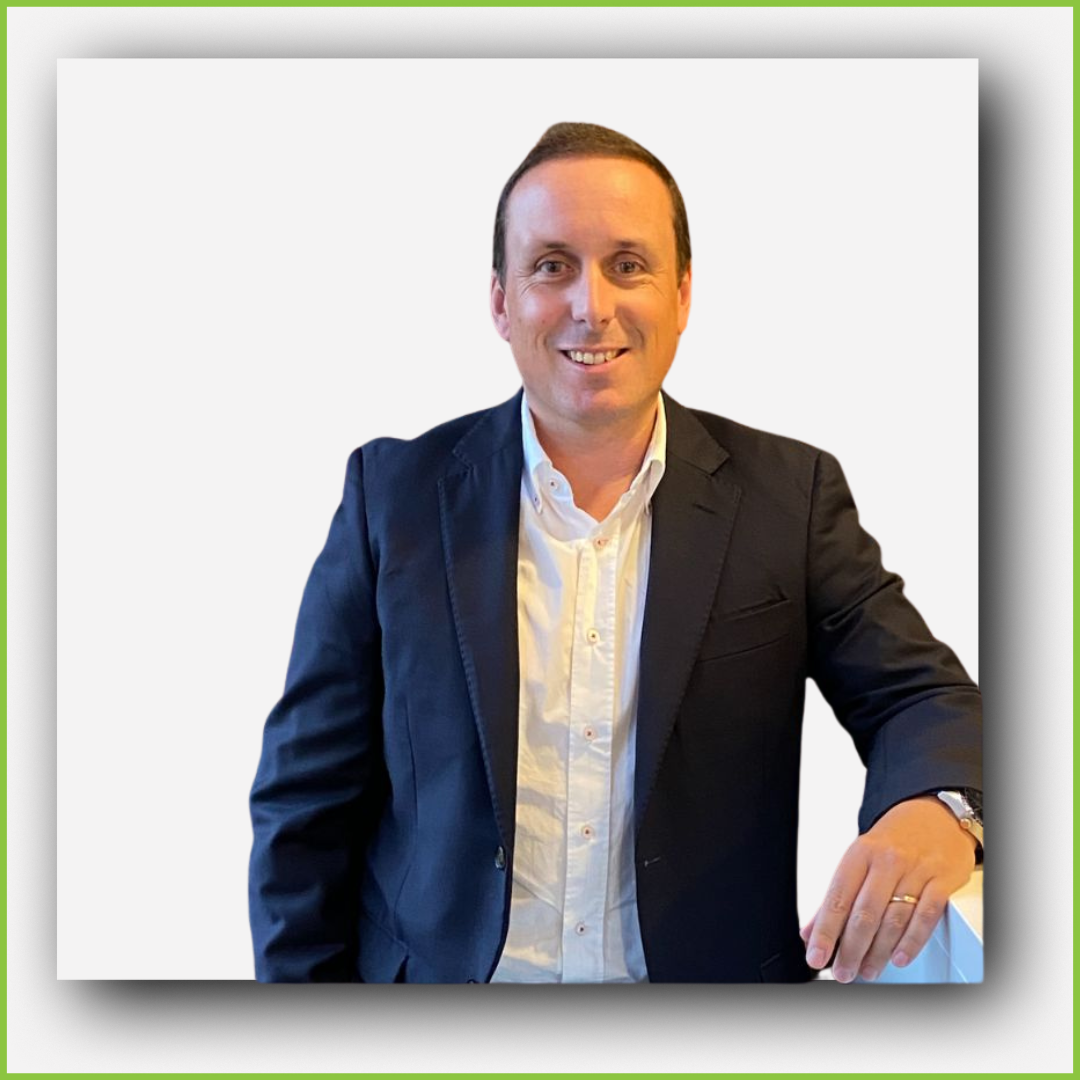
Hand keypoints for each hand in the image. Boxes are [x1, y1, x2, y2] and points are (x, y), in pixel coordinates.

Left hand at [800, 795, 977, 981]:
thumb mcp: (859, 859)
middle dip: (851, 948)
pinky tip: (898, 957)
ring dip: (878, 951)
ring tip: (867, 970)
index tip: (815, 953)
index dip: (825, 930)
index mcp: (859, 853)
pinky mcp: (941, 880)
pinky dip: (911, 941)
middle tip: (842, 971)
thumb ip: (835, 897)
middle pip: (865, 912)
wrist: (933, 816)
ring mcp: (916, 870)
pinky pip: (926, 916)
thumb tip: (811, 930)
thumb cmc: (893, 840)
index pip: (837, 897)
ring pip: (894, 918)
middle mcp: (886, 861)